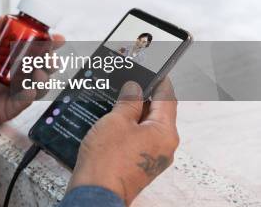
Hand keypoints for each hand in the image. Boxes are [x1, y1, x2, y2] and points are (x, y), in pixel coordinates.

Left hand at [0, 17, 63, 136]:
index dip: (37, 40)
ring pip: (33, 83)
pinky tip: (30, 86)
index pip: (21, 47)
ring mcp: (5, 92)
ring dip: (43, 75)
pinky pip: (21, 102)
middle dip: (47, 57)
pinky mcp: (4, 110)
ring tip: (43, 68)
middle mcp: (3, 75)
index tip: (50, 34)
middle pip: (33, 65)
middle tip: (53, 50)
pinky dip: (29, 94)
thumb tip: (2, 19)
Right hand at [67, 79, 179, 204]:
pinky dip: (129, 128)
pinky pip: (139, 139)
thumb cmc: (107, 160)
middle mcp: (164, 146)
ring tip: (117, 101)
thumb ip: (128, 101)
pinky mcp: (140, 164)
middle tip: (129, 84)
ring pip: (147, 127)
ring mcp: (153, 157)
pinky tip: (114, 122)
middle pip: (158, 113)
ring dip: (134, 113)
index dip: (160, 82)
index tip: (156, 71)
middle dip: (143, 98)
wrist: (96, 192)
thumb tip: (134, 89)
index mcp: (165, 133)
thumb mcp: (116, 120)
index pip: (167, 99)